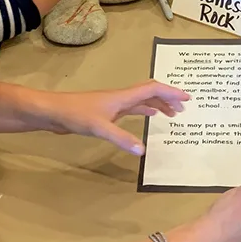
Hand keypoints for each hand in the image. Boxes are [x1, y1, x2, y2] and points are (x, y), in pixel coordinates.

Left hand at [48, 81, 190, 154]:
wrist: (53, 112)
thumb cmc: (75, 114)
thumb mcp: (100, 127)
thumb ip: (121, 138)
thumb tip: (144, 151)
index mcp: (123, 97)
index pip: (152, 89)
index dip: (171, 92)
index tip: (187, 98)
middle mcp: (121, 98)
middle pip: (150, 93)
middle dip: (168, 98)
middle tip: (184, 108)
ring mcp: (113, 104)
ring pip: (142, 101)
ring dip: (158, 105)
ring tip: (172, 114)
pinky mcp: (106, 112)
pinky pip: (132, 109)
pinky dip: (144, 111)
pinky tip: (149, 117)